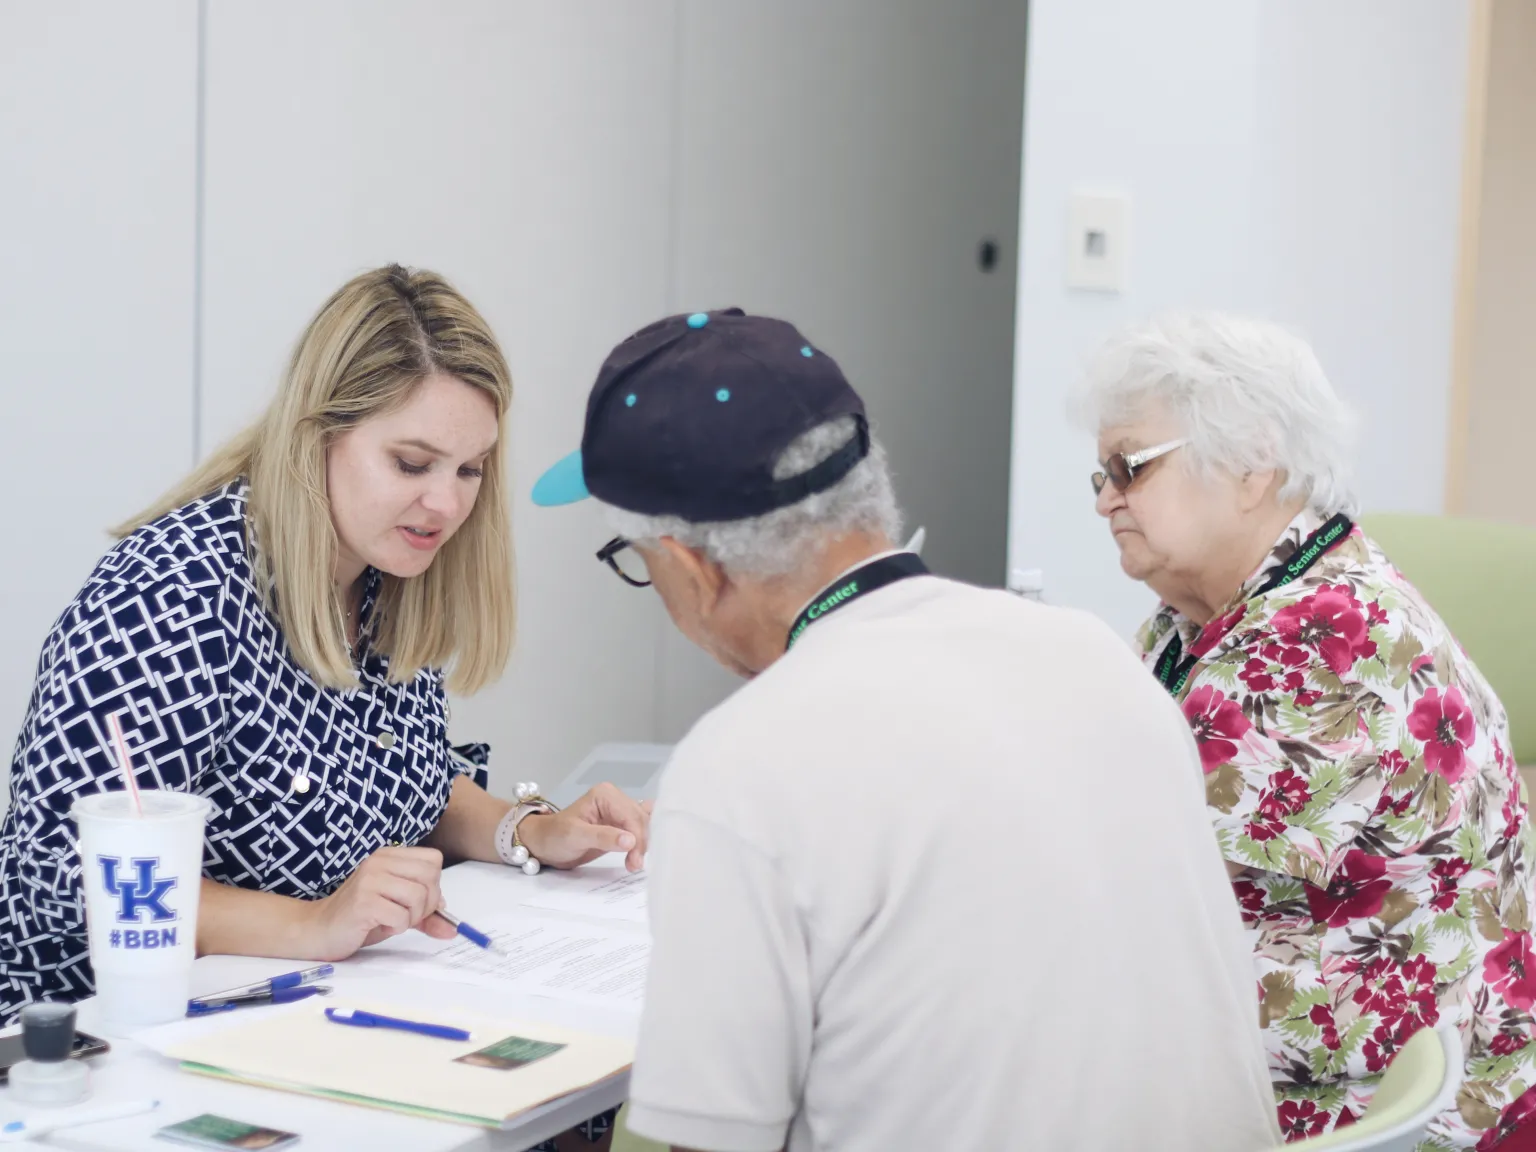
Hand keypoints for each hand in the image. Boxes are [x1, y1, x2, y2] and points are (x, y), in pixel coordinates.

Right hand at [303, 845, 457, 958]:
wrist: (318, 930)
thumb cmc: (360, 918)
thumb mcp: (398, 911)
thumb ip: (425, 915)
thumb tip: (452, 927)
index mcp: (389, 856)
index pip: (433, 860)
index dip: (433, 885)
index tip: (419, 903)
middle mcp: (379, 861)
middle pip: (431, 876)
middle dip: (427, 904)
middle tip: (407, 916)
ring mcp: (370, 879)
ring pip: (418, 896)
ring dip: (411, 918)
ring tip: (391, 920)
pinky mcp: (363, 901)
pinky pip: (401, 916)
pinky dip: (396, 927)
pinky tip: (379, 925)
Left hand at [518, 783, 652, 872]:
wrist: (544, 844)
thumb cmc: (555, 837)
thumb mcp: (575, 836)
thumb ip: (603, 837)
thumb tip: (631, 841)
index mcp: (606, 795)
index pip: (631, 816)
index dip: (637, 839)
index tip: (634, 862)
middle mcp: (615, 799)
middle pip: (640, 820)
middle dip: (640, 843)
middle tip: (634, 866)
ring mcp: (618, 811)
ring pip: (643, 826)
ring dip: (642, 844)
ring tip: (633, 863)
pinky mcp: (619, 824)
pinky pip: (638, 827)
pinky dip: (643, 838)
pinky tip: (645, 847)